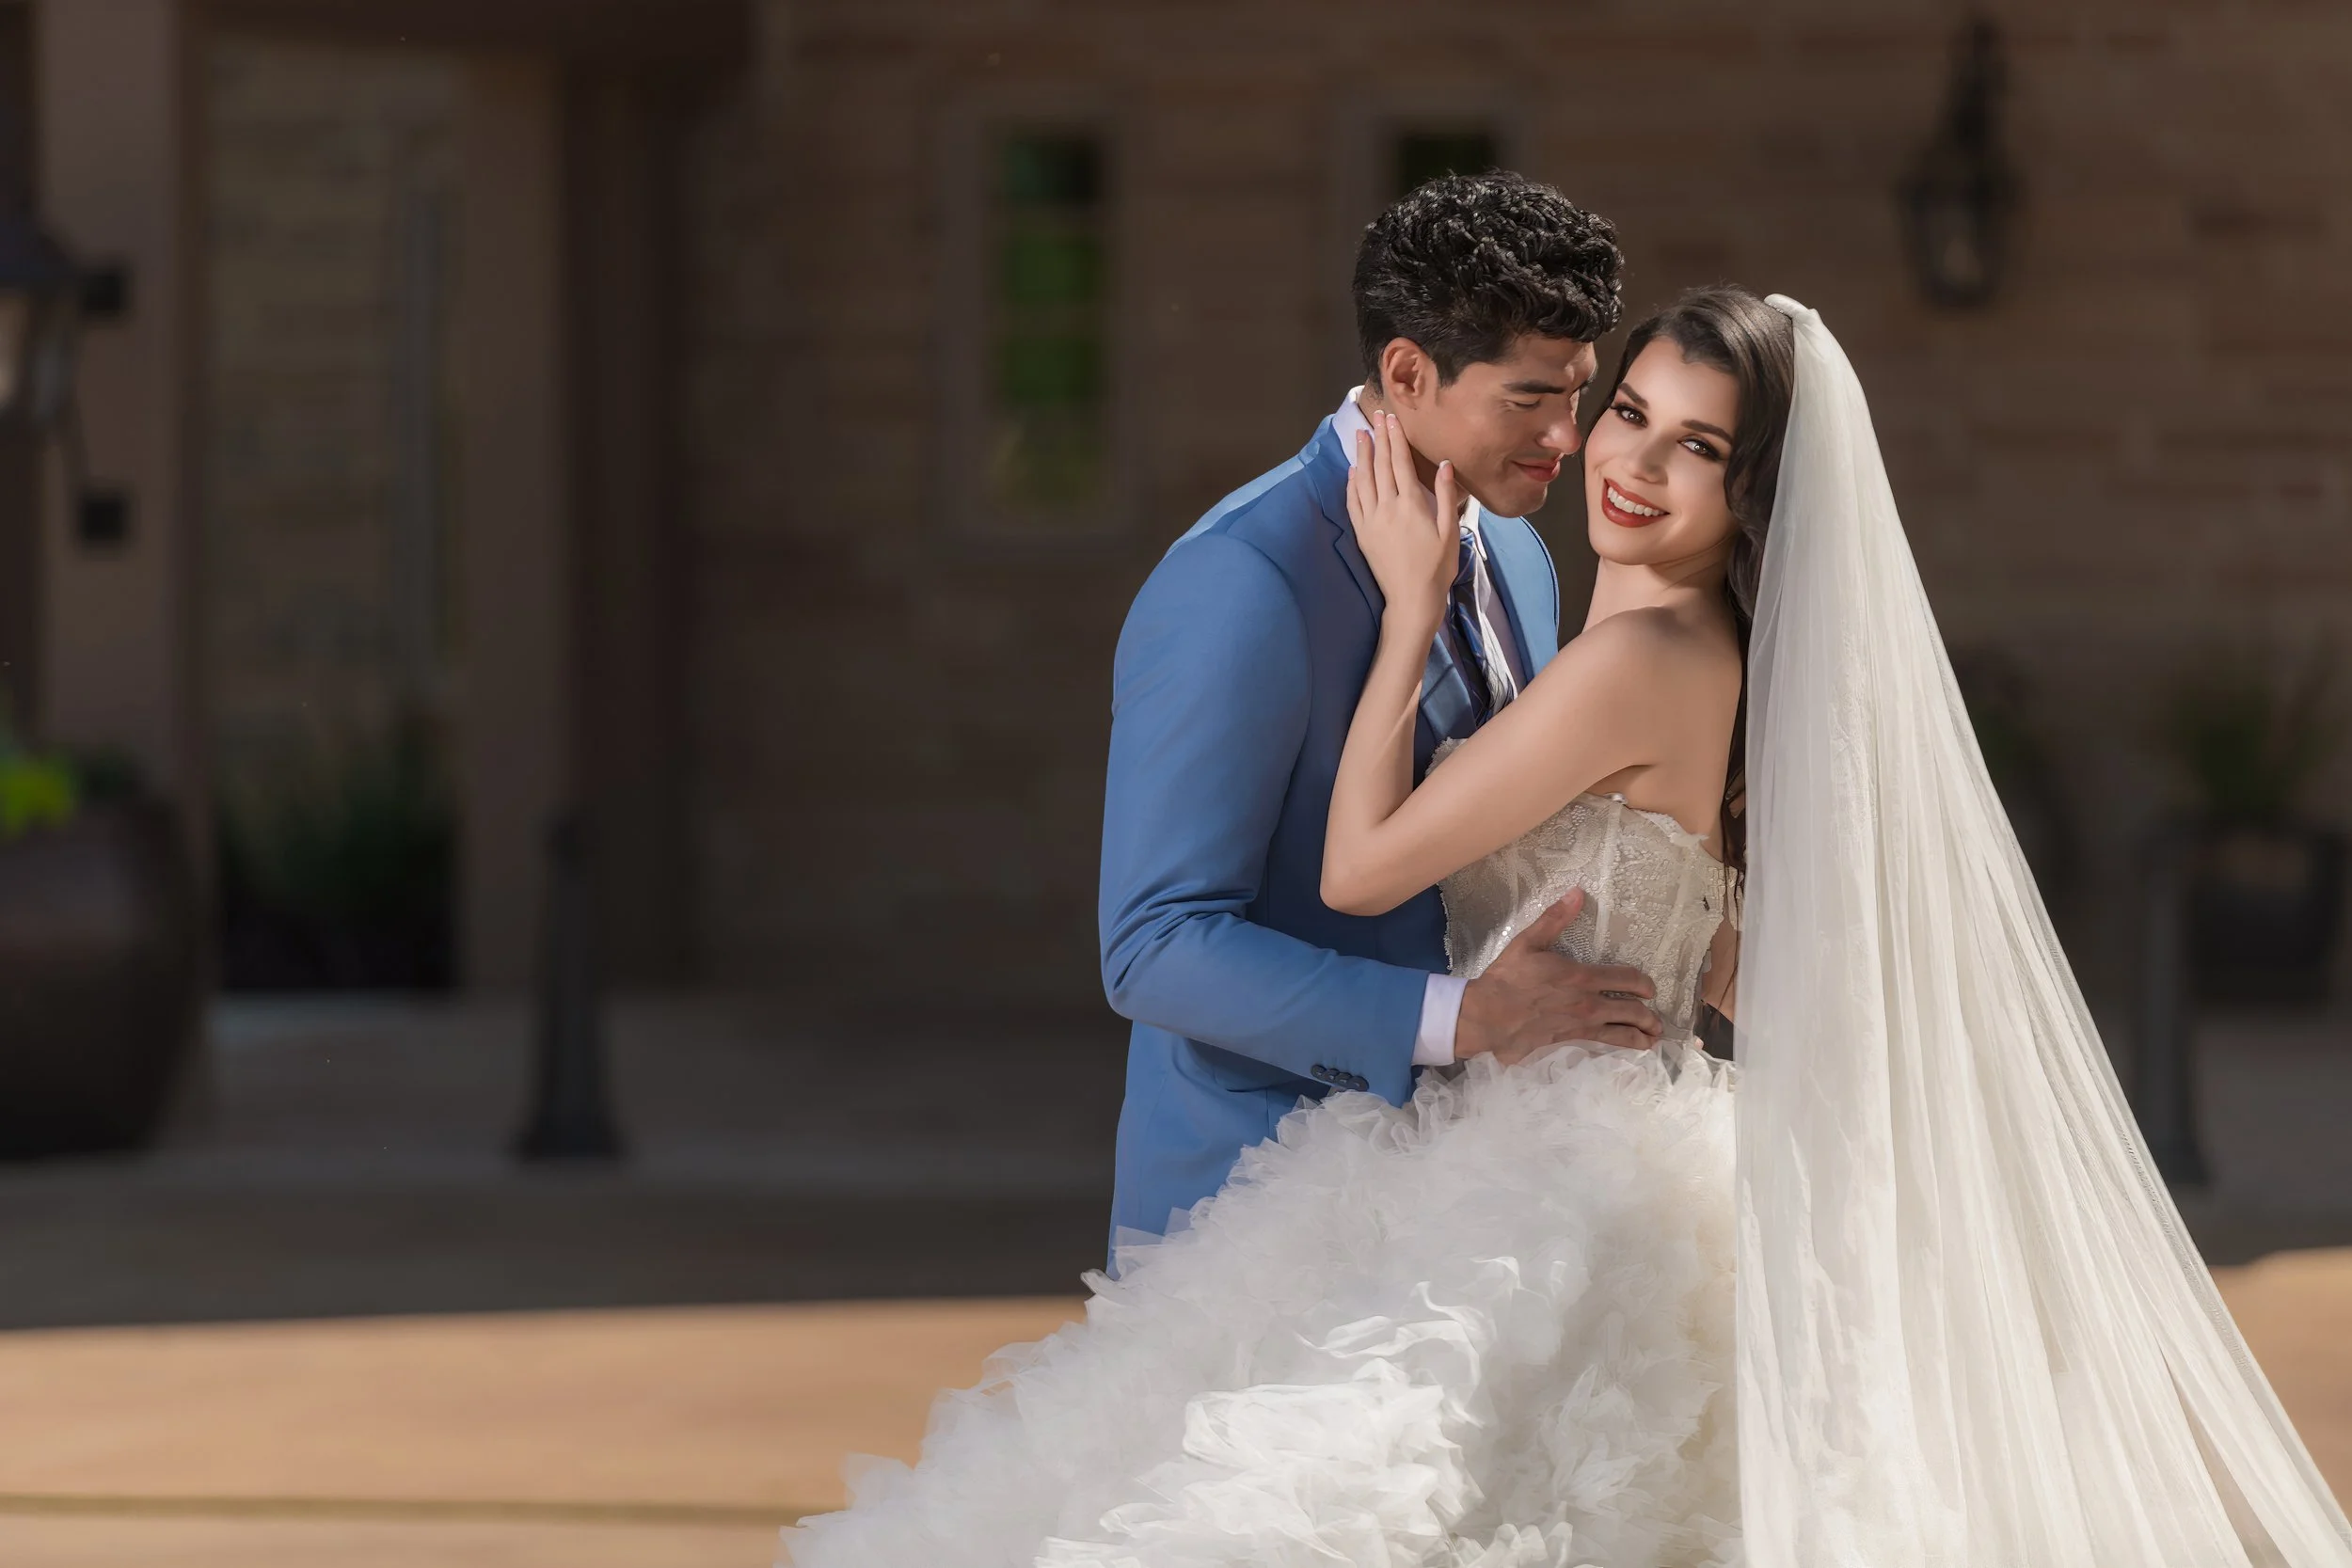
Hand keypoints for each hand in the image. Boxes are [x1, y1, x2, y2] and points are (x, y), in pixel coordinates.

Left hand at [1345, 411, 1457, 623]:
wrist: (1411, 599)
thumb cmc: (1436, 568)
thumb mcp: (1449, 531)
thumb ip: (1446, 496)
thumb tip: (1445, 465)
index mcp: (1411, 504)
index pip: (1400, 463)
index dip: (1396, 438)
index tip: (1392, 418)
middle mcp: (1387, 508)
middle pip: (1381, 466)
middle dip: (1379, 438)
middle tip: (1375, 416)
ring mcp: (1371, 520)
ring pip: (1363, 480)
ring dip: (1362, 455)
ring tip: (1361, 435)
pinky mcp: (1362, 534)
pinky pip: (1353, 502)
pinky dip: (1352, 484)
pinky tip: (1353, 471)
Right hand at [1454, 889, 1662, 1063]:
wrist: (1488, 1016)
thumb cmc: (1507, 978)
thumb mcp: (1528, 942)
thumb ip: (1555, 919)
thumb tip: (1577, 893)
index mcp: (1582, 976)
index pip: (1627, 979)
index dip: (1644, 984)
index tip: (1650, 989)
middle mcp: (1588, 1003)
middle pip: (1632, 1011)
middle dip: (1649, 1016)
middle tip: (1656, 1020)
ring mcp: (1581, 1024)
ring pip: (1622, 1032)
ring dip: (1641, 1035)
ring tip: (1651, 1038)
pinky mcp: (1569, 1039)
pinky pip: (1603, 1043)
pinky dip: (1620, 1046)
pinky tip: (1625, 1048)